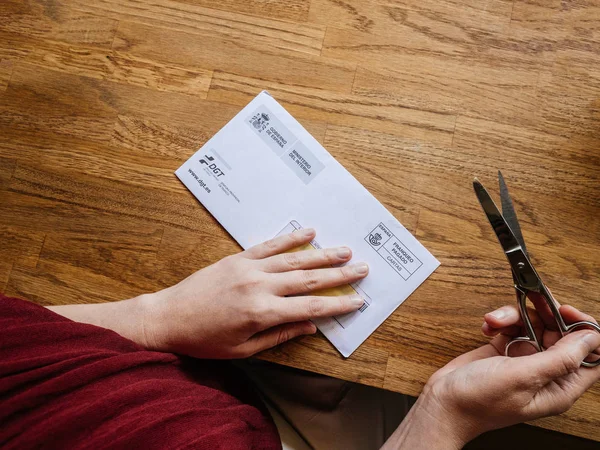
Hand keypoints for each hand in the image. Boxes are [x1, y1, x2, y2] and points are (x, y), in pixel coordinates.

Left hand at [141, 229, 367, 357]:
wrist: (168, 317)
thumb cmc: (204, 340)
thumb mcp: (243, 349)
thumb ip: (279, 336)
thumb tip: (310, 327)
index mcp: (262, 313)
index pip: (310, 308)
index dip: (337, 304)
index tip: (358, 300)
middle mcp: (259, 286)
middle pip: (309, 279)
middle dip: (339, 275)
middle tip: (363, 269)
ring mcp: (249, 268)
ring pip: (294, 259)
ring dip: (322, 254)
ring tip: (345, 251)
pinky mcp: (238, 258)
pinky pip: (269, 245)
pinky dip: (290, 238)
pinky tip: (308, 231)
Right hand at [418, 301, 599, 445]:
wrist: (443, 403)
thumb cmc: (480, 401)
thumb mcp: (523, 378)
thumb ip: (561, 358)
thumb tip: (591, 338)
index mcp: (560, 386)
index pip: (591, 356)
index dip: (585, 331)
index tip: (565, 312)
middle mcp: (545, 372)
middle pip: (561, 334)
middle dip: (547, 314)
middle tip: (531, 300)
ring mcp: (524, 360)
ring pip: (534, 325)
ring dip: (515, 316)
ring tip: (496, 320)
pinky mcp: (504, 350)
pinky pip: (512, 326)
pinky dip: (500, 321)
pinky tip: (488, 327)